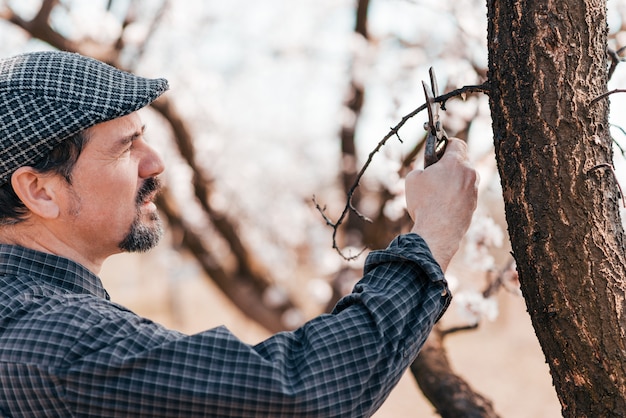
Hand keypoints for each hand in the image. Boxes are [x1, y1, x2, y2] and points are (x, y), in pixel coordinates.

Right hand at [405, 138, 477, 270]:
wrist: (438, 231)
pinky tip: (442, 207)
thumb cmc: (424, 203)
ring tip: (437, 195)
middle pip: (462, 162)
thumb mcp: (413, 179)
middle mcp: (469, 174)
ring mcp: (473, 191)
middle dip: (449, 166)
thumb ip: (422, 168)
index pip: (457, 143)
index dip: (446, 145)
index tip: (438, 152)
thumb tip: (427, 172)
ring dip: (453, 183)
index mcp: (455, 163)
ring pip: (464, 179)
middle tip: (434, 175)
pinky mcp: (474, 205)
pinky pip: (465, 195)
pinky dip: (456, 198)